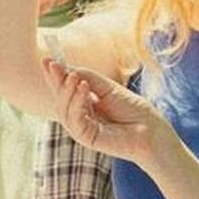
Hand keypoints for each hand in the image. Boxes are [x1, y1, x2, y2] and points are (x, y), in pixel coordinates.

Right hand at [46, 57, 170, 165]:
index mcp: (84, 104)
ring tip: (74, 77)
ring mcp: (82, 128)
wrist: (151, 130)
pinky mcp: (86, 138)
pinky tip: (83, 89)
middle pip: (60, 99)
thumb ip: (88, 79)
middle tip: (54, 65)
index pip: (65, 89)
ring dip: (67, 91)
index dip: (55, 76)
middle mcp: (80, 116)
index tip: (46, 60)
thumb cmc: (134, 110)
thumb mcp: (108, 88)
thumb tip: (67, 69)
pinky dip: (76, 103)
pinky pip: (74, 120)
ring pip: (64, 109)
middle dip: (56, 81)